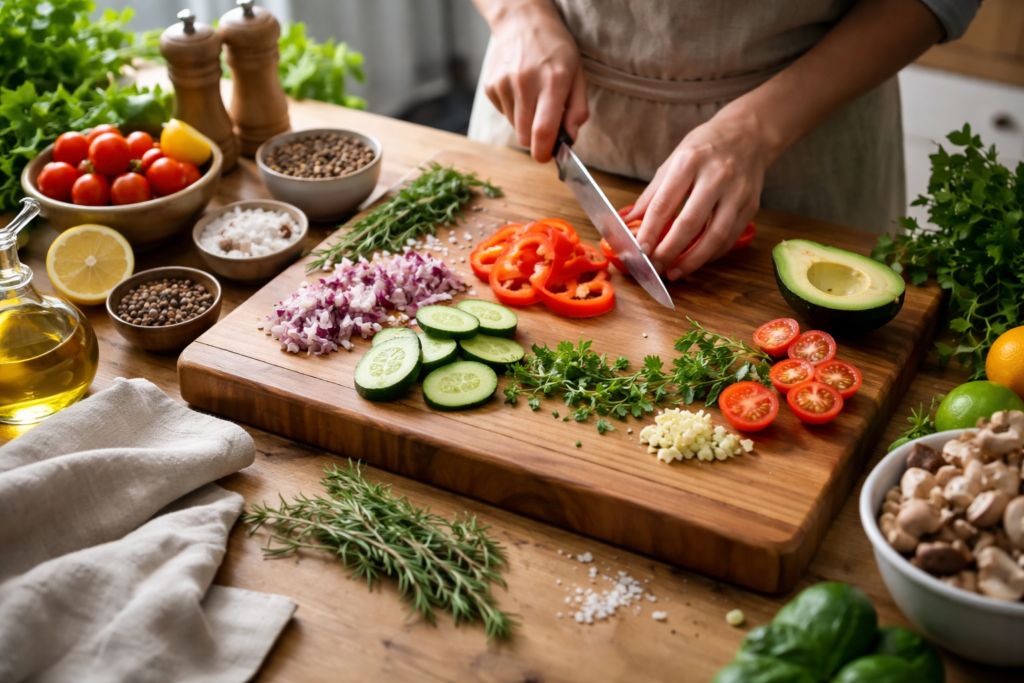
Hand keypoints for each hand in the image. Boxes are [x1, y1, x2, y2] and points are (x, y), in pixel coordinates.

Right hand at [482, 0, 588, 161]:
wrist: (522, 21)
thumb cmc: (555, 49)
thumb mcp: (578, 74)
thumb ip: (578, 109)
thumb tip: (571, 139)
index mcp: (553, 81)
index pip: (543, 130)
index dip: (544, 152)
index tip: (546, 157)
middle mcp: (525, 83)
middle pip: (525, 136)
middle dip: (536, 139)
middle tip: (546, 124)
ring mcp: (504, 84)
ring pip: (514, 127)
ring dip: (525, 122)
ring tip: (533, 97)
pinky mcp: (490, 86)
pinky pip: (504, 114)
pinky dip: (514, 110)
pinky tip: (520, 89)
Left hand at [623, 106, 776, 279]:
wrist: (748, 134)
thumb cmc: (705, 147)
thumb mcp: (674, 161)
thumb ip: (652, 194)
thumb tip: (627, 221)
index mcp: (690, 161)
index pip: (665, 203)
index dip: (651, 230)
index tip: (640, 251)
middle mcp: (717, 175)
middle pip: (690, 222)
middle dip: (669, 251)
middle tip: (654, 268)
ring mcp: (738, 192)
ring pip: (716, 236)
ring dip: (693, 260)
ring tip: (675, 272)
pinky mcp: (752, 205)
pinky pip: (730, 238)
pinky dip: (712, 254)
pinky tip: (696, 261)